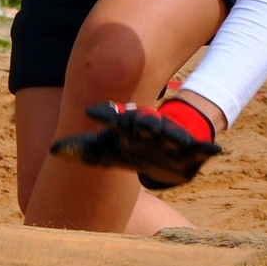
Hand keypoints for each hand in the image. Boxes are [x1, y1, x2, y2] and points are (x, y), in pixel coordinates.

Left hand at [49, 99, 222, 190]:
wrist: (157, 151)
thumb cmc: (127, 148)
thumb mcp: (103, 152)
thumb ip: (80, 151)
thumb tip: (52, 151)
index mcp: (128, 128)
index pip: (115, 119)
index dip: (105, 115)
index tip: (91, 112)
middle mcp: (151, 130)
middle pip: (147, 124)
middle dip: (144, 124)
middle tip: (140, 122)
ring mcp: (171, 139)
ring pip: (173, 135)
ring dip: (174, 135)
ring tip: (176, 137)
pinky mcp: (189, 152)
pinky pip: (201, 149)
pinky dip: (207, 150)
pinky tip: (215, 151)